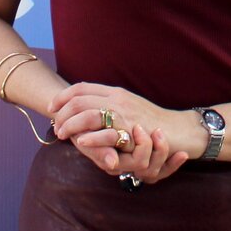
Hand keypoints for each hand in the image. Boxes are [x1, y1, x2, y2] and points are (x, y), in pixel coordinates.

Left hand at [50, 83, 191, 182]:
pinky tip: (80, 142)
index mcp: (115, 92)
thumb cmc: (153, 122)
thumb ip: (111, 106)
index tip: (52, 107)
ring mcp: (124, 113)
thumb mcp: (130, 108)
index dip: (63, 97)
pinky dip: (90, 136)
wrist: (178, 129)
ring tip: (63, 135)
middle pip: (79, 99)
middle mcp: (117, 99)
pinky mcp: (131, 130)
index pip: (82, 87)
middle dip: (62, 113)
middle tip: (55, 126)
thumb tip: (91, 109)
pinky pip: (105, 131)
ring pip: (87, 113)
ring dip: (70, 124)